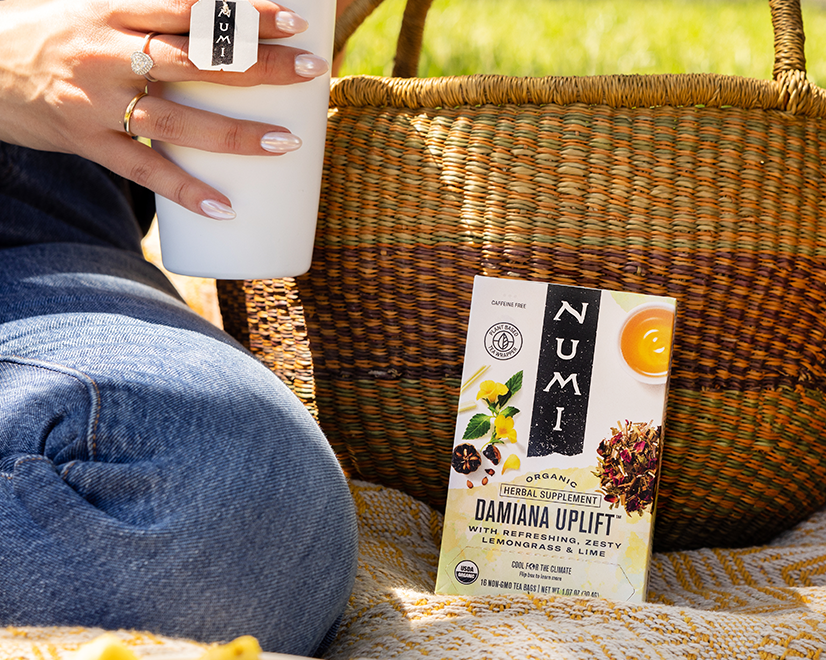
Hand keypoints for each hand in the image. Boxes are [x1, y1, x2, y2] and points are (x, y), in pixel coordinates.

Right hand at [0, 0, 328, 218]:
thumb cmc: (50, 36)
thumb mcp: (96, 10)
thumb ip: (149, 15)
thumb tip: (215, 21)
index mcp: (114, 11)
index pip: (192, 8)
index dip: (245, 13)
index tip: (293, 19)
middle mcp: (110, 52)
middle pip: (198, 59)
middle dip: (261, 65)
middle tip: (312, 70)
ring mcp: (98, 101)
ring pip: (178, 119)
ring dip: (236, 133)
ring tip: (286, 142)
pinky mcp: (87, 141)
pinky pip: (142, 170)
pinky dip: (183, 190)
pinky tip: (222, 208)